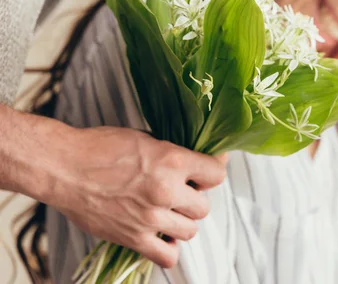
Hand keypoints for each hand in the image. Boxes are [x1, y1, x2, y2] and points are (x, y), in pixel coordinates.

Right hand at [47, 126, 227, 267]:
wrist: (63, 166)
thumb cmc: (99, 147)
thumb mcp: (145, 139)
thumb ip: (173, 154)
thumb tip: (194, 163)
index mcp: (172, 161)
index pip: (216, 174)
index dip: (214, 172)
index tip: (208, 172)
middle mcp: (166, 191)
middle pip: (205, 207)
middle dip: (195, 199)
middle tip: (182, 192)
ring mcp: (150, 218)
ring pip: (190, 231)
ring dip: (183, 222)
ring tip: (169, 212)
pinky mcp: (133, 238)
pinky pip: (167, 256)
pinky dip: (169, 249)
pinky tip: (162, 235)